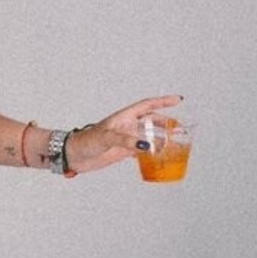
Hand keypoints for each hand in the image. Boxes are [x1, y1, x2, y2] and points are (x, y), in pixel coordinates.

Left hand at [64, 95, 183, 173]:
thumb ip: (126, 141)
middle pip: (153, 121)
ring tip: (176, 145)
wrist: (74, 155)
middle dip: (168, 123)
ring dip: (162, 140)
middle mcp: (128, 126)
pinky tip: (160, 158)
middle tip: (182, 128)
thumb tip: (147, 146)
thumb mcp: (107, 138)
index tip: (178, 100)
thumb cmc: (87, 141)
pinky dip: (152, 153)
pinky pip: (142, 151)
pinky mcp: (123, 152)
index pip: (148, 105)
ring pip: (149, 137)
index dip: (163, 102)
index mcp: (124, 117)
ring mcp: (126, 139)